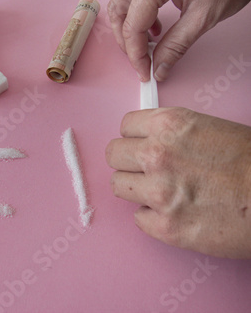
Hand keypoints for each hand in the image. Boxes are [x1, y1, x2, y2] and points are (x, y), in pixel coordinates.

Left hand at [105, 108, 250, 258]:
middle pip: (113, 154)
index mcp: (169, 125)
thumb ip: (170, 133)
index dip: (134, 137)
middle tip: (146, 170)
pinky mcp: (164, 226)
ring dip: (136, 188)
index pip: (124, 126)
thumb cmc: (250, 163)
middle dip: (128, 161)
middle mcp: (157, 154)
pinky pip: (138, 218)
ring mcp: (158, 192)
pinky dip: (152, 217)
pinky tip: (175, 213)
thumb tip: (144, 140)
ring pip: (118, 185)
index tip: (141, 144)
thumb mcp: (208, 128)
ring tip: (161, 192)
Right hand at [107, 0, 250, 81]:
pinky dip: (138, 14)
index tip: (144, 72)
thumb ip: (177, 44)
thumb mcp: (204, 15)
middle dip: (127, 41)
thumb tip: (159, 67)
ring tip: (149, 45)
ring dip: (130, 27)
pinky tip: (154, 27)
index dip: (136, 55)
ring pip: (122, 4)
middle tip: (142, 61)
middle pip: (119, 13)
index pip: (133, 26)